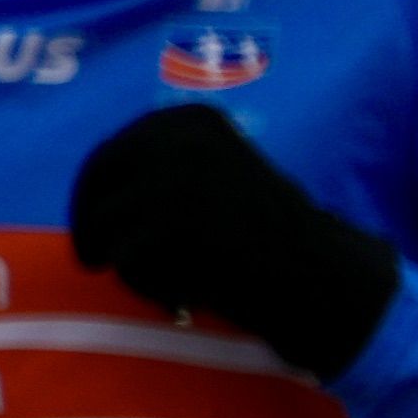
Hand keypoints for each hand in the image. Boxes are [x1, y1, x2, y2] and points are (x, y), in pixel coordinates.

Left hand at [65, 102, 398, 382]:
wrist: (327, 279)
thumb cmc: (279, 240)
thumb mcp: (224, 180)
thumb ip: (172, 169)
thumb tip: (97, 187)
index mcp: (192, 121)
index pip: (116, 150)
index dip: (101, 190)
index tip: (104, 220)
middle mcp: (176, 137)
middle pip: (97, 180)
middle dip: (90, 221)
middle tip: (92, 261)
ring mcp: (169, 178)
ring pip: (103, 225)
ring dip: (125, 260)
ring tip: (168, 284)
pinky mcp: (165, 224)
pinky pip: (124, 262)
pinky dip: (148, 287)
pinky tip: (186, 297)